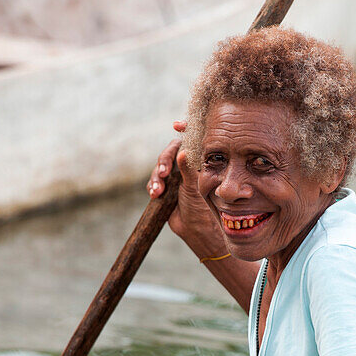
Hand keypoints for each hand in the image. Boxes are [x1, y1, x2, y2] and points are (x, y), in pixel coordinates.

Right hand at [147, 120, 224, 252]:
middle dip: (164, 160)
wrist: (196, 230)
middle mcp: (187, 166)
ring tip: (158, 190)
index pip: (191, 140)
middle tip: (164, 172)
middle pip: (170, 152)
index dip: (184, 130)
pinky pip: (154, 181)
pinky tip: (155, 194)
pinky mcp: (165, 188)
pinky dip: (152, 186)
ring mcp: (175, 177)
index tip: (177, 125)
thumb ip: (188, 169)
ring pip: (159, 167)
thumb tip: (183, 151)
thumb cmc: (203, 208)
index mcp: (199, 162)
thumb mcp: (196, 187)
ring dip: (156, 177)